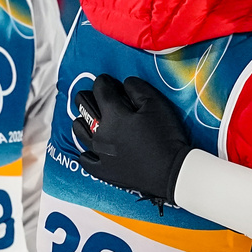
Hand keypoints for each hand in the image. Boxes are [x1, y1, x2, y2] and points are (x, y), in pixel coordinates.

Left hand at [72, 74, 191, 205]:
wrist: (171, 171)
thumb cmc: (165, 136)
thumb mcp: (157, 104)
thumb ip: (138, 88)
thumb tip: (125, 83)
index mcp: (113, 114)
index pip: (100, 89)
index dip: (104, 81)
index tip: (109, 81)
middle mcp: (100, 132)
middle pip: (83, 106)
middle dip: (87, 96)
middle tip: (97, 96)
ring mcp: (99, 152)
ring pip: (80, 131)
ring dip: (82, 120)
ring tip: (90, 119)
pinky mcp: (103, 170)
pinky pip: (85, 159)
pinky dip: (86, 152)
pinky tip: (90, 149)